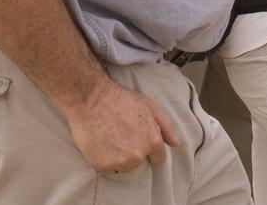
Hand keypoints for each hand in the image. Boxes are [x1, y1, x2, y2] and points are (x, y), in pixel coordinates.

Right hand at [63, 79, 178, 173]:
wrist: (91, 100)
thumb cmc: (121, 100)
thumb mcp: (150, 106)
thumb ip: (166, 126)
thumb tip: (175, 143)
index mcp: (152, 141)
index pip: (159, 158)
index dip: (152, 151)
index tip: (142, 143)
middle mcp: (138, 155)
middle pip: (140, 162)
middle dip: (135, 151)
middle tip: (123, 134)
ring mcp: (120, 161)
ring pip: (124, 166)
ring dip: (120, 157)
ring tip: (112, 138)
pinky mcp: (103, 165)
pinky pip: (108, 167)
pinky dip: (106, 159)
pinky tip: (102, 143)